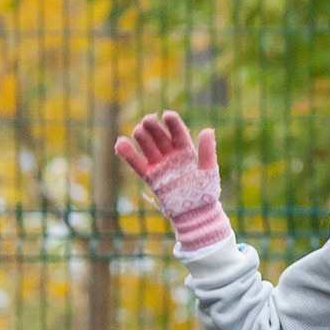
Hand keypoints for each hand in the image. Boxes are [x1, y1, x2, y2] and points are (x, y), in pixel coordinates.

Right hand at [114, 110, 231, 249]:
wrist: (196, 214)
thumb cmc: (205, 193)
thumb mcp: (209, 171)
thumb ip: (207, 152)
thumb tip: (208, 130)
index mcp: (187, 151)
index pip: (178, 133)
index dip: (172, 123)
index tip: (167, 115)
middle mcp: (171, 156)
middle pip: (160, 137)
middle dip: (153, 127)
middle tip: (148, 120)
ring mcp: (160, 166)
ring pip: (148, 148)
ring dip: (142, 138)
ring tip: (138, 131)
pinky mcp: (151, 178)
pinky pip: (138, 165)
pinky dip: (128, 155)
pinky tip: (120, 143)